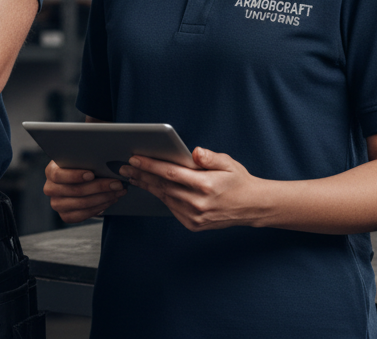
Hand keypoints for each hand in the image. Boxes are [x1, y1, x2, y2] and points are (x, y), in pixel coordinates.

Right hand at [42, 160, 127, 223]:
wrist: (77, 182)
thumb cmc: (80, 166)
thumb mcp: (79, 160)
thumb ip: (86, 159)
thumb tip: (105, 159)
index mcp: (51, 172)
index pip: (59, 175)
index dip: (75, 176)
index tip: (91, 174)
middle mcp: (50, 189)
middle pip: (75, 190)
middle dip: (99, 187)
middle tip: (117, 183)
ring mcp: (57, 204)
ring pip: (82, 203)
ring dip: (104, 197)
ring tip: (118, 191)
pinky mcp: (65, 216)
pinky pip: (84, 214)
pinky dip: (100, 207)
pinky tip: (111, 200)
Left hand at [119, 147, 265, 231]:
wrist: (252, 207)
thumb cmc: (238, 181)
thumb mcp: (228, 163)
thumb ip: (209, 157)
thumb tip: (194, 152)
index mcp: (205, 185)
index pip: (170, 173)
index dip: (150, 165)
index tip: (135, 159)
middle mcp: (198, 203)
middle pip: (162, 186)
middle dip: (142, 175)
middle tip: (125, 167)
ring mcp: (195, 216)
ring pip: (164, 198)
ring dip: (147, 186)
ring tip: (134, 176)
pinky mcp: (193, 224)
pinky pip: (171, 208)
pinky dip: (161, 197)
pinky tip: (152, 188)